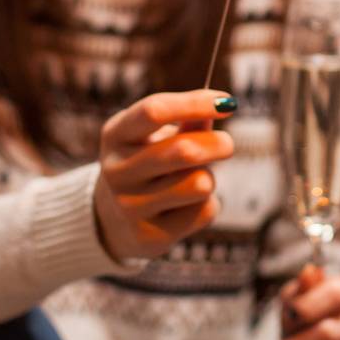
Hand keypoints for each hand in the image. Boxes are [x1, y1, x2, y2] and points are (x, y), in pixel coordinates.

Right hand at [93, 90, 236, 261]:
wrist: (112, 219)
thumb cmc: (144, 163)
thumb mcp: (153, 136)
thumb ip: (186, 122)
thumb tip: (221, 106)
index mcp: (115, 135)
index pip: (154, 111)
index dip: (195, 103)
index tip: (227, 102)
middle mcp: (117, 171)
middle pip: (185, 151)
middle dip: (218, 144)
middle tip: (226, 143)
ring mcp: (130, 207)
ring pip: (200, 184)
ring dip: (209, 178)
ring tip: (195, 179)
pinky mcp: (150, 237)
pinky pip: (202, 212)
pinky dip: (205, 205)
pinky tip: (185, 206)